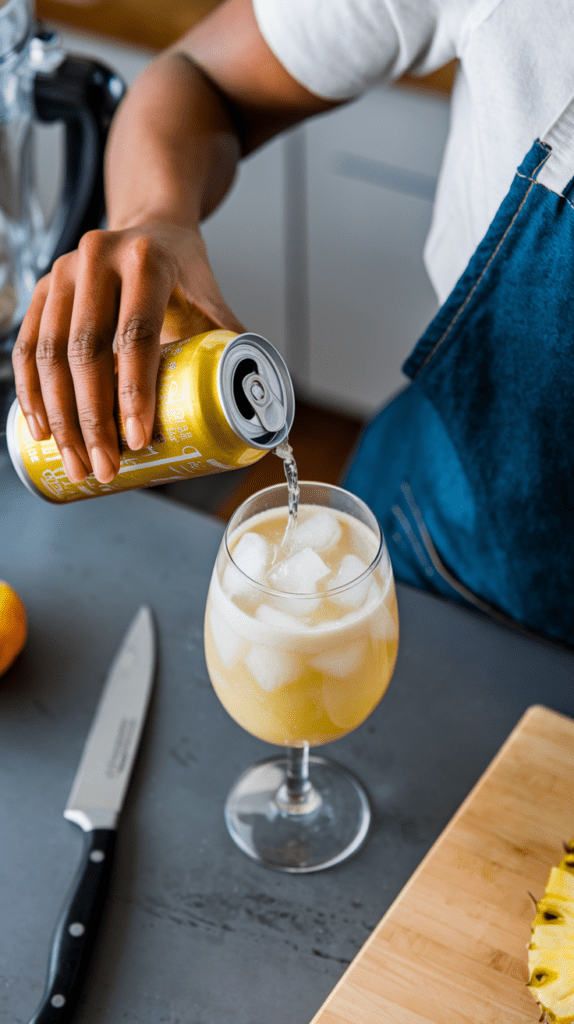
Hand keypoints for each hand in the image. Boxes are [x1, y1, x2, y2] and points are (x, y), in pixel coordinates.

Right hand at [12, 222, 243, 482]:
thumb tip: (261, 404)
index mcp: (147, 261)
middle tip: (105, 467)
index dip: (134, 391)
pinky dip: (31, 393)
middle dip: (93, 420)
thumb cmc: (184, 274)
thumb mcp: (212, 298)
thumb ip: (231, 343)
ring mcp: (63, 272)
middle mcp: (98, 259)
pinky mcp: (42, 288)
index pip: (137, 333)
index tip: (137, 441)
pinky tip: (42, 430)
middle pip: (86, 350)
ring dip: (60, 417)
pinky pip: (27, 347)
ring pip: (49, 353)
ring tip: (77, 463)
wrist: (149, 229)